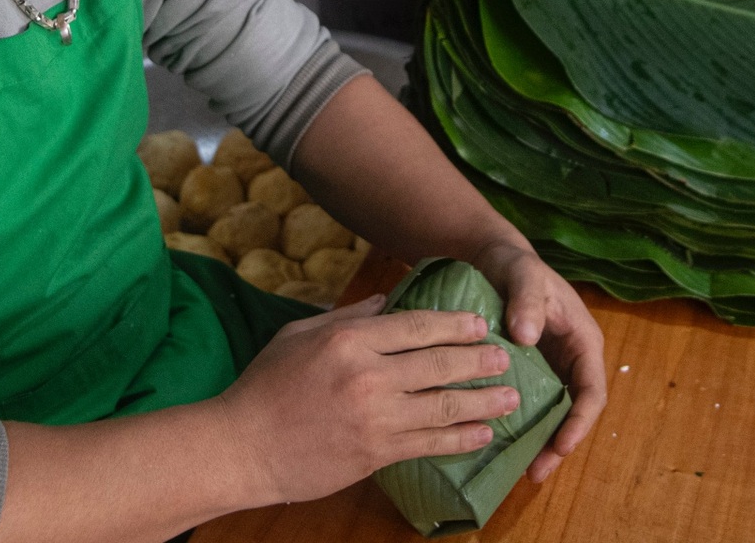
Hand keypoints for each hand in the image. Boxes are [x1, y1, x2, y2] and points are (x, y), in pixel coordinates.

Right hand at [215, 294, 517, 504]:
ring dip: (483, 401)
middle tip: (507, 358)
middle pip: (439, 363)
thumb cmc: (265, 387)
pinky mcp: (375, 453)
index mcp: (349, 339)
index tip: (480, 324)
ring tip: (511, 398)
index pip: (416, 325)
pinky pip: (430, 443)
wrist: (242, 446)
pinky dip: (461, 438)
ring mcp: (374, 416)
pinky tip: (482, 434)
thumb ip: (347, 318)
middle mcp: (367, 375)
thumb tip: (387, 302)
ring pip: (443, 405)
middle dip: (480, 361)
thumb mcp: (299, 335)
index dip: (455, 324)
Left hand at [472, 241, 607, 482]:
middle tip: (536, 472)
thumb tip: (527, 336)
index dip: (580, 422)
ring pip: (552, 414)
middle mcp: (572, 361)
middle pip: (574, 412)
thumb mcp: (524, 275)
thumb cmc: (516, 265)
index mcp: (583, 342)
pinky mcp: (529, 374)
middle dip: (559, 444)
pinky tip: (500, 444)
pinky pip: (530, 405)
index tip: (562, 445)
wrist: (493, 259)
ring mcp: (551, 369)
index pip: (592, 391)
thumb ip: (528, 301)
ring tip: (522, 471)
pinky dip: (521, 426)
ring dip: (541, 442)